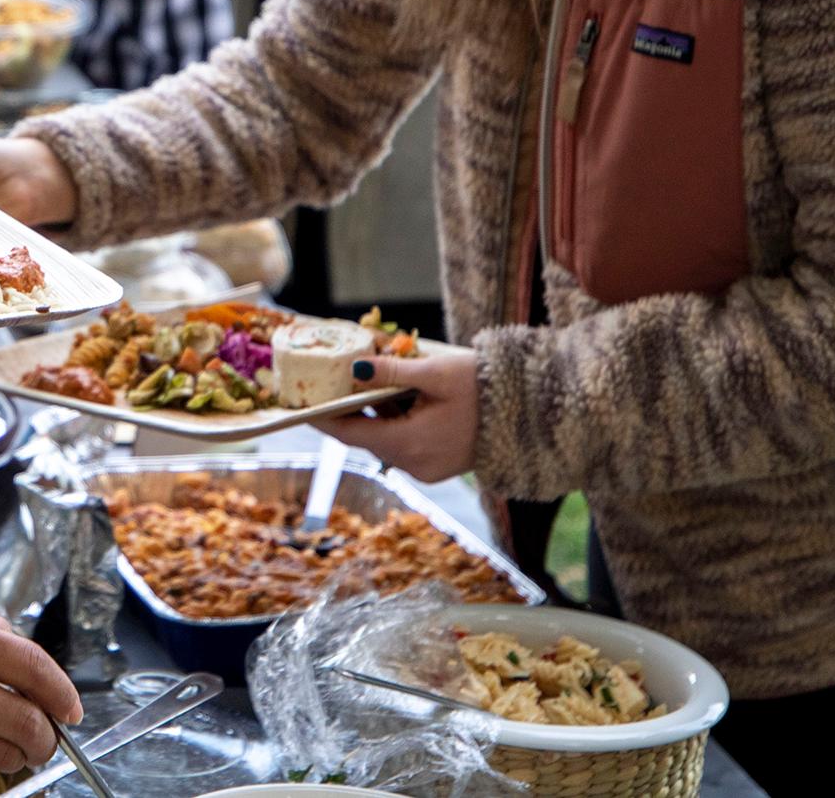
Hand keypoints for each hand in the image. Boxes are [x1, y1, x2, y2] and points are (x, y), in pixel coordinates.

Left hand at [309, 350, 480, 483]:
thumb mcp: (436, 373)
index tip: (300, 403)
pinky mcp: (437, 465)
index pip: (350, 433)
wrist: (534, 415)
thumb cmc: (487, 389)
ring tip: (365, 379)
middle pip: (366, 435)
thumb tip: (354, 366)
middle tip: (329, 380)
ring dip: (374, 412)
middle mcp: (413, 464)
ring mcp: (426, 469)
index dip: (323, 417)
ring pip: (384, 438)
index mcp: (409, 445)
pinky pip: (403, 442)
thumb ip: (392, 371)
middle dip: (349, 409)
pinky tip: (398, 396)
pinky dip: (395, 421)